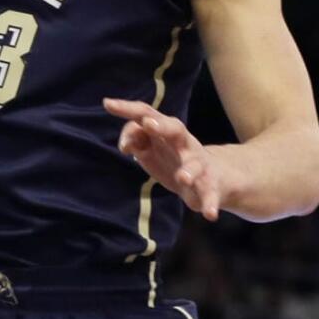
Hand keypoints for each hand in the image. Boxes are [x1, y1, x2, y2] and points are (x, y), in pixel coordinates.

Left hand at [104, 98, 231, 220]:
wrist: (212, 178)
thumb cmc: (171, 158)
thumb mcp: (149, 148)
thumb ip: (135, 140)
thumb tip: (126, 145)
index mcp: (166, 131)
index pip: (146, 113)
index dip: (127, 108)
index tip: (107, 104)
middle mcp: (184, 142)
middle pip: (175, 128)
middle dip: (162, 126)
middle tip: (148, 125)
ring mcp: (198, 163)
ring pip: (195, 163)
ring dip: (189, 170)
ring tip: (183, 178)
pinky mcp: (210, 184)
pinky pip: (210, 193)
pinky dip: (210, 202)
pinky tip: (209, 214)